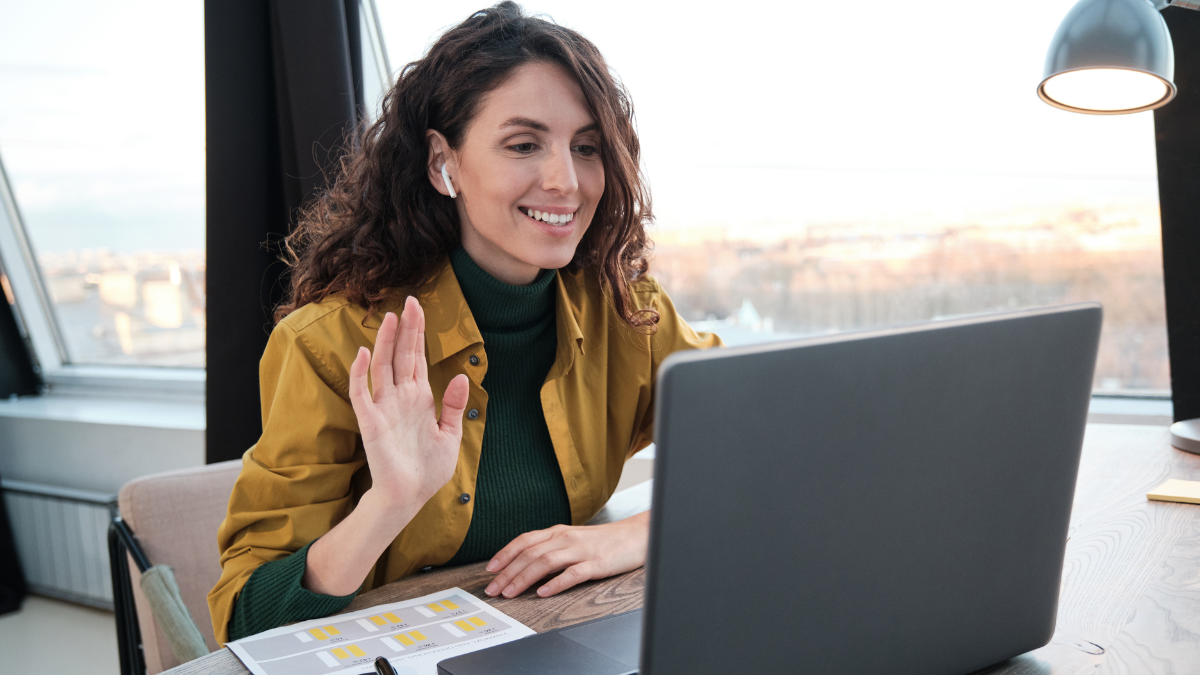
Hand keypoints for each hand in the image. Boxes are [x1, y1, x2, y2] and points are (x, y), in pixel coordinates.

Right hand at [349, 296, 469, 514]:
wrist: (411, 496)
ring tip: (389, 317)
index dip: (417, 333)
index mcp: (420, 398)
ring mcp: (384, 408)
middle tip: (409, 301)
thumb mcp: (450, 435)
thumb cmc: (428, 468)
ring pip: (382, 367)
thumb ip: (454, 406)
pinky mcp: (371, 423)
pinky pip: (361, 394)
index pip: (417, 357)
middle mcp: (400, 397)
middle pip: (401, 355)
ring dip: (384, 343)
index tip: (419, 307)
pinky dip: (360, 373)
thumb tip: (459, 375)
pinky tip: (364, 353)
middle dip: (405, 329)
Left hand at [483, 511, 649, 598]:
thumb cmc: (604, 541)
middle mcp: (567, 538)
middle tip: (494, 589)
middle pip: (530, 553)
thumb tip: (525, 565)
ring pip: (546, 561)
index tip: (490, 569)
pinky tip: (543, 593)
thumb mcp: (574, 540)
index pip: (525, 541)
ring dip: (524, 578)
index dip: (505, 554)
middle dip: (508, 572)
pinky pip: (572, 573)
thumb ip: (552, 548)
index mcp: (559, 532)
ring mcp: (581, 550)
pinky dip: (555, 583)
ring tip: (511, 592)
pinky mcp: (596, 563)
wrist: (636, 536)